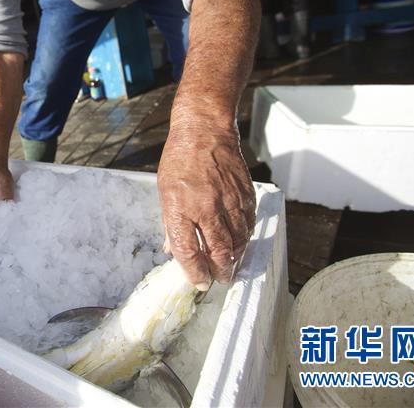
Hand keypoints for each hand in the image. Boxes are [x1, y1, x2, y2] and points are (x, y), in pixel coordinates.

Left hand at [157, 125, 255, 288]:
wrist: (204, 131)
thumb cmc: (179, 159)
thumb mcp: (164, 192)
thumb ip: (170, 223)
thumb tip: (174, 249)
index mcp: (180, 208)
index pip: (188, 251)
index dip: (194, 272)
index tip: (198, 281)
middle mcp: (206, 208)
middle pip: (218, 252)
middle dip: (220, 272)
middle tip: (220, 279)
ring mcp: (228, 201)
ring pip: (238, 241)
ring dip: (235, 258)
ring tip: (230, 265)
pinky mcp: (245, 194)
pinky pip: (249, 224)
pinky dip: (245, 237)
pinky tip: (240, 242)